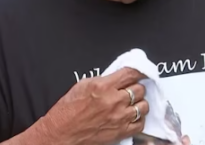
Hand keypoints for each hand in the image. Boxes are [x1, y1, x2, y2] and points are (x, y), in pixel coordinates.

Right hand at [33, 68, 148, 144]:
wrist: (60, 133)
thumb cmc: (67, 110)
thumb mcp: (83, 85)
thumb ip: (104, 79)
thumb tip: (119, 75)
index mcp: (103, 86)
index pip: (131, 73)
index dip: (139, 71)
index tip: (142, 72)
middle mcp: (114, 101)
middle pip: (139, 89)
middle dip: (136, 87)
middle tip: (130, 89)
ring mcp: (119, 117)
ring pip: (143, 106)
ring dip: (139, 103)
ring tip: (132, 103)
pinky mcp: (120, 132)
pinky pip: (140, 124)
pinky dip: (138, 119)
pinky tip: (132, 116)